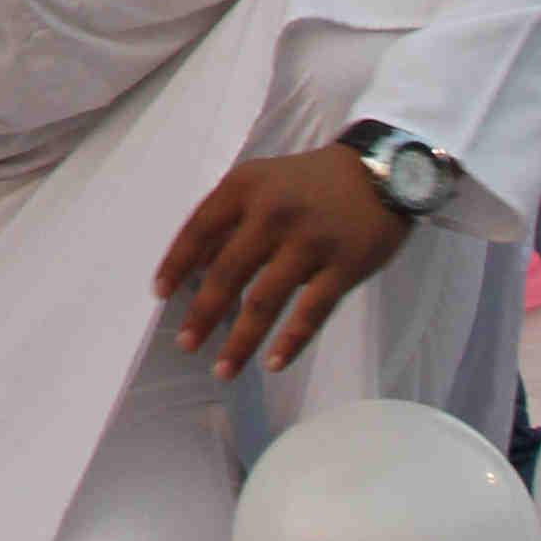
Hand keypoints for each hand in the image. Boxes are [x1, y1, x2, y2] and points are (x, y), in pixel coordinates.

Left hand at [154, 143, 408, 379]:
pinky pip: (311, 312)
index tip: (160, 295)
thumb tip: (190, 265)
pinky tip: (273, 363)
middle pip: (227, 271)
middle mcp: (273, 213)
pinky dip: (291, 341)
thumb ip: (227, 219)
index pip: (198, 228)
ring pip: (265, 300)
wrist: (380, 172)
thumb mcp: (261, 182)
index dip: (176, 264)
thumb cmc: (309, 182)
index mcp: (246, 187)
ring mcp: (310, 241)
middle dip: (202, 313)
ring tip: (221, 368)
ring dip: (240, 339)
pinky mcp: (344, 267)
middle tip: (185, 344)